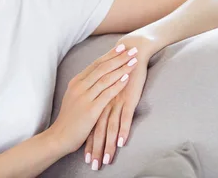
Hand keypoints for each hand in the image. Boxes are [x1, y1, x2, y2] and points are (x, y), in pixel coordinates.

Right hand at [47, 42, 139, 158]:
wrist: (59, 136)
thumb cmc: (69, 119)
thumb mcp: (74, 98)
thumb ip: (85, 87)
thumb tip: (97, 77)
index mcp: (76, 82)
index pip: (96, 64)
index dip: (110, 55)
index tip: (121, 47)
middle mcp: (79, 86)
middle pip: (102, 67)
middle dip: (119, 57)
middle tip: (132, 49)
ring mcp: (84, 97)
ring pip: (106, 78)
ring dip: (121, 68)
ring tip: (134, 61)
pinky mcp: (91, 109)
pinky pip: (107, 94)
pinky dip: (118, 85)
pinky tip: (127, 78)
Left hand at [84, 35, 153, 169]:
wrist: (133, 52)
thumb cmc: (122, 70)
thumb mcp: (108, 87)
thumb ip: (103, 100)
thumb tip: (99, 115)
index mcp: (96, 98)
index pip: (90, 125)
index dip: (87, 141)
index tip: (85, 157)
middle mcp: (103, 100)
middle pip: (97, 129)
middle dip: (95, 148)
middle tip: (93, 165)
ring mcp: (115, 100)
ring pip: (109, 127)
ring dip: (107, 145)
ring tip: (106, 160)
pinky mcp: (127, 98)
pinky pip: (124, 117)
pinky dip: (122, 131)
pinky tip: (122, 143)